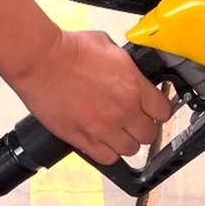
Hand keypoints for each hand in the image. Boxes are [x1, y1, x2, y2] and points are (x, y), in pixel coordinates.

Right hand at [10, 30, 172, 164]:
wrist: (40, 61)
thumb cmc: (69, 49)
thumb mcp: (110, 47)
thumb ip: (126, 65)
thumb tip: (133, 72)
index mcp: (133, 85)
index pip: (163, 111)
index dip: (160, 110)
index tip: (154, 109)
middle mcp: (123, 110)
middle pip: (150, 134)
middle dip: (144, 127)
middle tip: (135, 120)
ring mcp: (103, 128)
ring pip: (130, 150)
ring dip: (127, 141)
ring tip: (117, 131)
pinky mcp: (83, 139)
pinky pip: (107, 158)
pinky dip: (107, 152)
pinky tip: (102, 140)